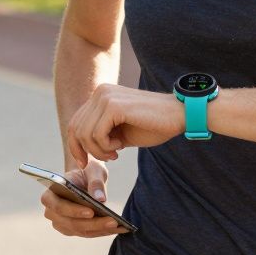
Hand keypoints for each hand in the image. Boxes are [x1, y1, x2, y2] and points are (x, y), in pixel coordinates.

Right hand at [40, 161, 129, 237]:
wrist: (85, 177)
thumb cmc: (86, 171)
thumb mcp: (92, 170)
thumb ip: (95, 182)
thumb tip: (101, 199)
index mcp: (50, 195)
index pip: (58, 206)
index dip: (73, 211)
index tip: (91, 212)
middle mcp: (52, 212)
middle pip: (71, 223)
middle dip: (93, 223)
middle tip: (113, 221)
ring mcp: (61, 223)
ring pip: (81, 230)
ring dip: (101, 229)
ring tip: (120, 226)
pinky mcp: (72, 230)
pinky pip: (88, 233)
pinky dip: (103, 231)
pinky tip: (120, 228)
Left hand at [67, 83, 181, 167]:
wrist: (180, 115)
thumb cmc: (153, 125)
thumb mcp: (120, 131)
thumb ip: (101, 133)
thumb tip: (82, 147)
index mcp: (101, 95)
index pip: (76, 122)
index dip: (75, 146)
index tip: (84, 163)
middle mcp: (100, 92)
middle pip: (76, 128)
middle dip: (88, 151)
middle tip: (110, 157)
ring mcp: (106, 96)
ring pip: (85, 133)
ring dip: (99, 150)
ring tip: (117, 152)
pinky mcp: (113, 106)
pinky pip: (96, 134)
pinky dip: (106, 146)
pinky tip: (121, 145)